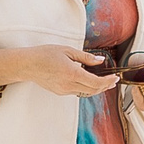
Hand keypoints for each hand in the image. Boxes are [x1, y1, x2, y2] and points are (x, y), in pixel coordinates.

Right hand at [0, 44, 117, 95]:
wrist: (28, 65)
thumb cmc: (45, 54)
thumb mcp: (67, 50)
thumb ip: (85, 57)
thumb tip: (100, 61)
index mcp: (73, 73)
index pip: (96, 82)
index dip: (108, 81)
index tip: (115, 78)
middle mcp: (69, 85)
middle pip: (93, 90)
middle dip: (105, 86)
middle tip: (113, 81)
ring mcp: (64, 90)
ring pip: (86, 93)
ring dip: (97, 88)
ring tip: (104, 82)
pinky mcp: (60, 92)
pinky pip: (77, 92)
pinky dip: (86, 88)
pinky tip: (89, 82)